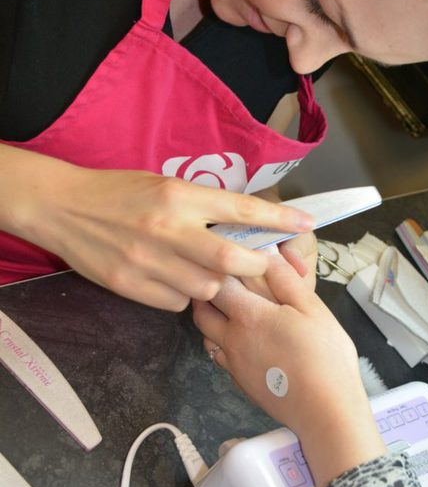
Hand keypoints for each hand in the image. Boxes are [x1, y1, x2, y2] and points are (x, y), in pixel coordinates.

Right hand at [1, 148, 312, 309]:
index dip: (278, 220)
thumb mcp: (164, 185)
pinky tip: (173, 279)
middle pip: (230, 259)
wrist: (63, 207)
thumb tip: (245, 224)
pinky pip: (177, 302)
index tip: (305, 224)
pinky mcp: (130, 286)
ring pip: (207, 287)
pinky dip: (185, 295)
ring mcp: (148, 261)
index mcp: (179, 195)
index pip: (241, 210)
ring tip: (201, 268)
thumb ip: (202, 205)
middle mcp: (167, 228)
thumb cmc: (119, 191)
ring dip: (216, 283)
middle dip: (255, 265)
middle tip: (259, 263)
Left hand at [193, 253, 384, 486]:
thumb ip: (286, 280)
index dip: (219, 266)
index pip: (218, 282)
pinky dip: (223, 342)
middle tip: (221, 278)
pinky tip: (244, 340)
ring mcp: (233, 364)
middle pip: (202, 310)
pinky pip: (220, 356)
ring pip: (206, 334)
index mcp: (248, 315)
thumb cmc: (325, 355)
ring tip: (231, 308)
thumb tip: (267, 254)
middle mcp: (231, 338)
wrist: (325, 410)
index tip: (227, 255)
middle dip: (206, 291)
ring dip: (212, 318)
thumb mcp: (312, 309)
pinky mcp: (240, 383)